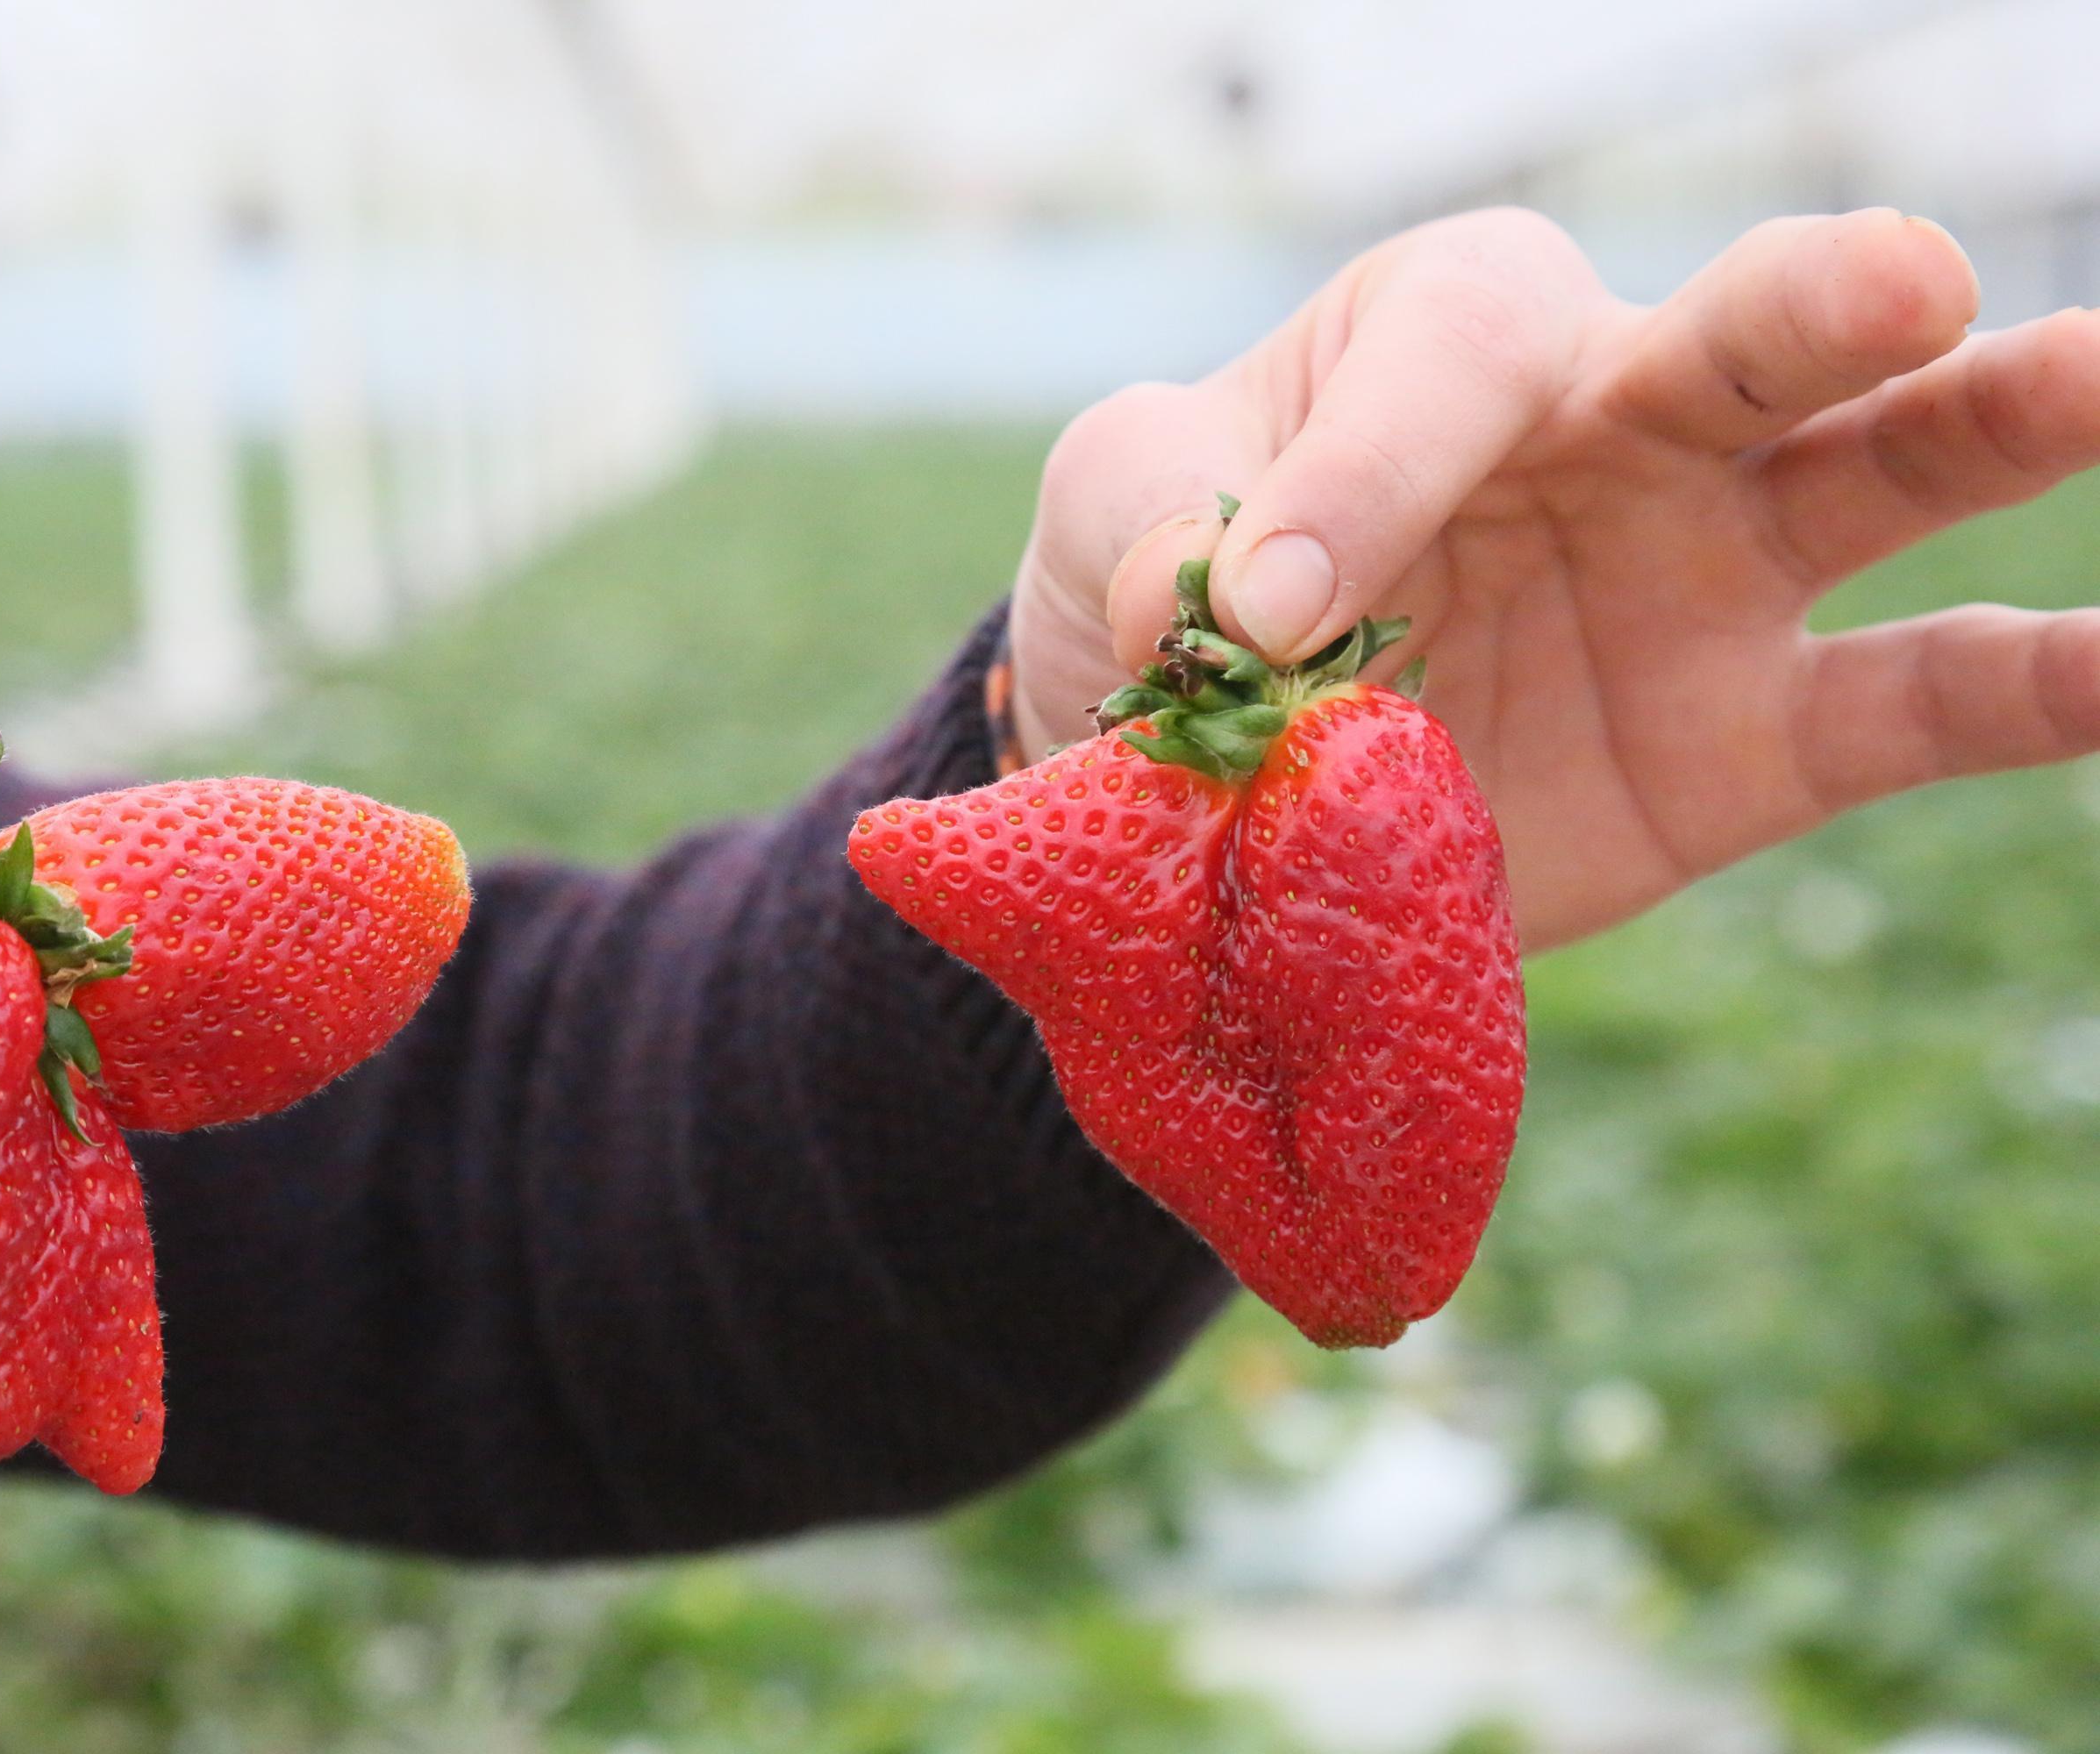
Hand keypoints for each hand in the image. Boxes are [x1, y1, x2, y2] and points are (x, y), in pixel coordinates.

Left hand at [1010, 207, 2099, 949]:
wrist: (1225, 763)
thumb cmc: (1171, 575)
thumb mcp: (1118, 518)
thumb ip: (1158, 525)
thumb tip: (1225, 613)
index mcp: (1448, 337)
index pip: (1452, 360)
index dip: (1365, 479)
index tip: (1261, 619)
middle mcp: (1618, 422)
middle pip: (1738, 341)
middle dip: (1814, 308)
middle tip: (1900, 283)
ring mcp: (1710, 573)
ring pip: (1879, 478)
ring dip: (1992, 426)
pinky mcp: (1755, 736)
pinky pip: (1914, 702)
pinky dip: (2033, 688)